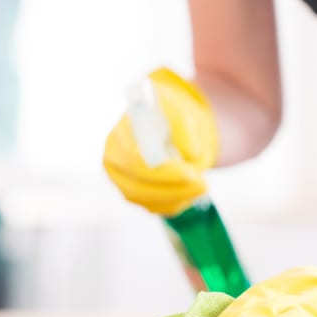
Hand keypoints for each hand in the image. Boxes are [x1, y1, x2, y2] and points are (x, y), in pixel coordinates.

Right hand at [103, 68, 218, 215]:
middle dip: (173, 189)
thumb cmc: (169, 113)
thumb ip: (184, 127)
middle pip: (136, 186)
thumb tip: (192, 153)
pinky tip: (191, 193)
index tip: (191, 173)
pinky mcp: (131, 193)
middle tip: (204, 184)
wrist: (166, 122)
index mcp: (119, 134)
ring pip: (144, 200)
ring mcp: (119, 179)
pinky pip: (151, 207)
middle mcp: (113, 159)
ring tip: (203, 186)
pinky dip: (174, 204)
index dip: (161, 172)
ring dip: (177, 197)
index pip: (133, 160)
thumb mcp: (179, 110)